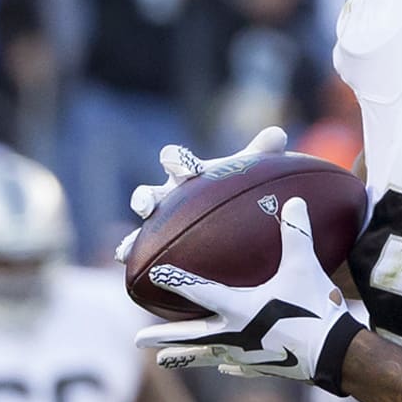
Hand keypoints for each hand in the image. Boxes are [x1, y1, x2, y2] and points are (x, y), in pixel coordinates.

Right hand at [114, 126, 288, 262]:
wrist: (229, 213)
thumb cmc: (235, 186)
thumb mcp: (249, 171)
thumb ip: (262, 152)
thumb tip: (276, 134)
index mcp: (186, 173)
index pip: (175, 161)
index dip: (175, 161)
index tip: (181, 167)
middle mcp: (168, 194)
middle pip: (149, 193)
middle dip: (144, 198)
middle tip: (146, 207)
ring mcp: (160, 220)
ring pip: (141, 230)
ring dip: (132, 238)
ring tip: (125, 250)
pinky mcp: (158, 242)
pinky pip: (142, 251)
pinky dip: (134, 257)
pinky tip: (129, 268)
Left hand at [134, 197, 362, 392]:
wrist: (335, 353)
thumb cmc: (315, 308)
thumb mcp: (305, 267)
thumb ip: (296, 234)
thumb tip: (294, 202)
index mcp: (239, 307)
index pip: (199, 292)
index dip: (177, 281)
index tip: (154, 275)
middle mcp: (235, 333)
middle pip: (191, 334)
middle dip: (163, 336)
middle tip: (136, 339)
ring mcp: (245, 354)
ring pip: (207, 354)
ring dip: (184, 355)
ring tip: (162, 359)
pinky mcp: (261, 367)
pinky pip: (237, 365)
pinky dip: (227, 363)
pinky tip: (223, 364)